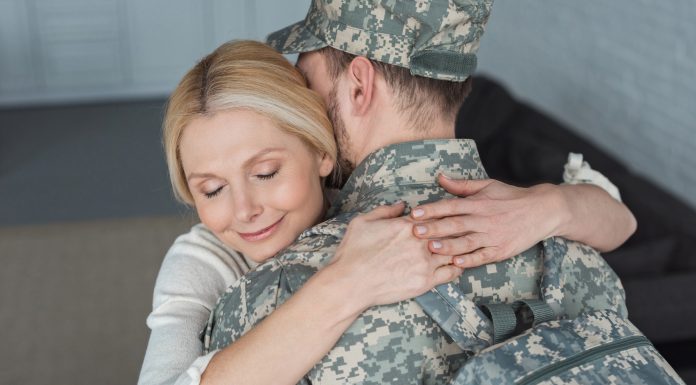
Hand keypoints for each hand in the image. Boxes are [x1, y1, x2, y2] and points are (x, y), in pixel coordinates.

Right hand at [328, 202, 462, 308]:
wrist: (350, 283)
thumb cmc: (353, 252)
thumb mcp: (363, 222)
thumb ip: (385, 211)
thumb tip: (402, 204)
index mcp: (406, 225)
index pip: (435, 215)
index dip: (442, 215)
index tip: (448, 216)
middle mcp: (419, 242)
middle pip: (448, 231)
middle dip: (456, 229)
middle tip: (465, 228)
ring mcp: (424, 262)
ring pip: (453, 251)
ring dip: (459, 248)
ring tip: (466, 246)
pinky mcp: (426, 282)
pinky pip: (452, 273)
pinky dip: (458, 267)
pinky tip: (459, 264)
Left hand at [410, 176, 564, 268]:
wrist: (543, 211)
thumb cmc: (511, 197)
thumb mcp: (487, 186)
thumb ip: (462, 185)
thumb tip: (440, 177)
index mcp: (478, 203)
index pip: (451, 206)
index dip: (432, 209)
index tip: (415, 213)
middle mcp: (483, 219)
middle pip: (455, 225)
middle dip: (434, 228)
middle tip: (416, 231)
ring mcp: (492, 236)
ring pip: (467, 242)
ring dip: (448, 246)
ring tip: (432, 248)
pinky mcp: (501, 250)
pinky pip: (483, 256)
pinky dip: (470, 260)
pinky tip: (457, 262)